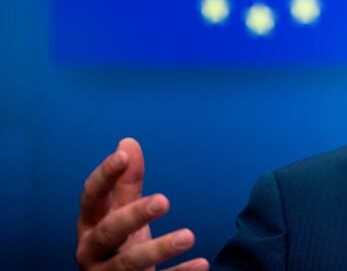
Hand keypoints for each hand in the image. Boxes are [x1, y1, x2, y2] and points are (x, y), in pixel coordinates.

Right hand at [76, 138, 208, 270]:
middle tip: (164, 200)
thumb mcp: (120, 213)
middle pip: (108, 231)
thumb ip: (125, 183)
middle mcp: (92, 250)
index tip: (122, 156)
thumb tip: (128, 143)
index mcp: (90, 224)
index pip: (91, 197)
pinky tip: (201, 263)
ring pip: (129, 262)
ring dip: (159, 248)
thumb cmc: (118, 244)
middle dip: (133, 215)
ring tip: (188, 236)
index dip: (104, 176)